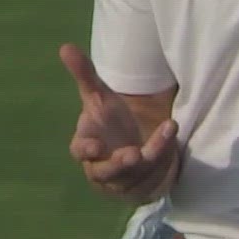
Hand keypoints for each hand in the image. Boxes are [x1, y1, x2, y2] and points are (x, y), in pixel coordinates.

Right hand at [60, 44, 179, 203]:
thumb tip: (65, 46)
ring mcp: (121, 185)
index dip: (86, 151)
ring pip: (135, 178)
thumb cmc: (112, 119)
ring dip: (153, 157)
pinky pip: (153, 187)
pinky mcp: (141, 192)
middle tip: (135, 153)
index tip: (96, 146)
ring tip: (169, 128)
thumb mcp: (100, 95)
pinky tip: (174, 150)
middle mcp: (100, 169)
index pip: (80, 152)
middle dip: (120, 164)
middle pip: (106, 173)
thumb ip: (84, 74)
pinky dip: (164, 169)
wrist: (136, 139)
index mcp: (85, 146)